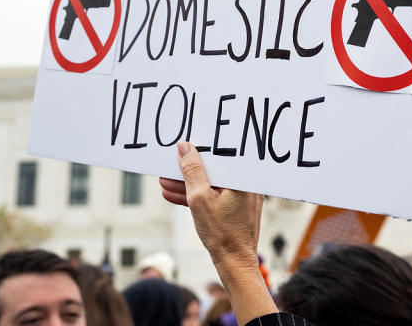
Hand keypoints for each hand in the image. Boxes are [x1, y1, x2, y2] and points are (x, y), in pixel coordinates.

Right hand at [160, 141, 263, 268]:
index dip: (198, 150)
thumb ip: (191, 171)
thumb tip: (185, 147)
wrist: (234, 263)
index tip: (181, 149)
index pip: (220, 154)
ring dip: (188, 184)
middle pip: (214, 169)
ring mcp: (242, 196)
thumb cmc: (221, 233)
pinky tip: (174, 195)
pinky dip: (197, 196)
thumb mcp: (199, 198)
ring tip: (165, 182)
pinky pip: (214, 195)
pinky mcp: (235, 207)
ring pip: (211, 183)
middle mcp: (247, 183)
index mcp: (243, 177)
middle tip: (168, 167)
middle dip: (189, 170)